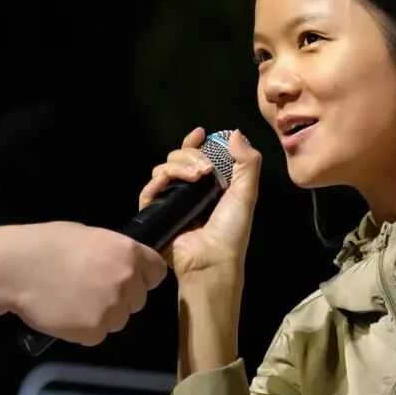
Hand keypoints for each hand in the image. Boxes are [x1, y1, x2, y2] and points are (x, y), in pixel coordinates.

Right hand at [9, 224, 166, 344]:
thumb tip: (121, 266)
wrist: (16, 268)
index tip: (128, 280)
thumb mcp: (89, 237)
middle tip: (90, 291)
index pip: (156, 273)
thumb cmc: (46, 245)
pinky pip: (96, 335)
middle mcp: (127, 281)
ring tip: (72, 302)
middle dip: (120, 299)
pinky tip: (64, 314)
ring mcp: (112, 308)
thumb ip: (113, 254)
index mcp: (129, 253)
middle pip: (137, 300)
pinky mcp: (94, 331)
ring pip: (118, 320)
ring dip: (101, 316)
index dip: (142, 278)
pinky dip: (83, 330)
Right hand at [139, 128, 260, 284]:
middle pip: (177, 158)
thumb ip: (247, 163)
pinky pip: (148, 191)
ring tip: (196, 177)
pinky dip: (157, 181)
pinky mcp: (155, 215)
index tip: (201, 133)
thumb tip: (234, 133)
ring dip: (178, 166)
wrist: (213, 261)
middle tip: (206, 168)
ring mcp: (170, 202)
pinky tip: (168, 180)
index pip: (196, 157)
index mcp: (209, 186)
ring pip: (162, 169)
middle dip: (190, 154)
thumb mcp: (246, 194)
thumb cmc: (231, 232)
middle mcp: (188, 192)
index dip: (195, 143)